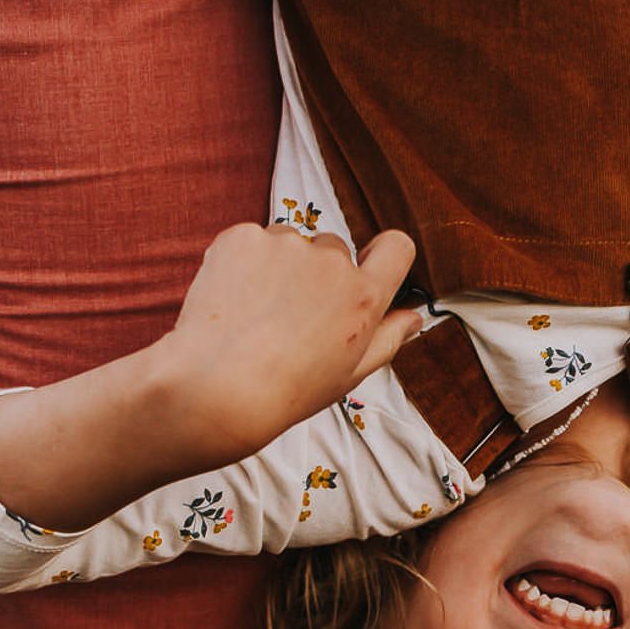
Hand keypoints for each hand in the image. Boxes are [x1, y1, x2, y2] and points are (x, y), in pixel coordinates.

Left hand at [146, 224, 424, 464]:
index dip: (383, 256)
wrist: (216, 388)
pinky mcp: (243, 237)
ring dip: (279, 266)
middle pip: (335, 250)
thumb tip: (413, 316)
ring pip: (290, 244)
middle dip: (318, 274)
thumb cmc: (286, 391)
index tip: (365, 269)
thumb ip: (388, 338)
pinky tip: (233, 301)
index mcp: (364, 296)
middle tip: (289, 318)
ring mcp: (285, 244)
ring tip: (256, 314)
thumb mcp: (349, 374)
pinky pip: (251, 240)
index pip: (397, 247)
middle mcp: (331, 260)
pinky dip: (243, 263)